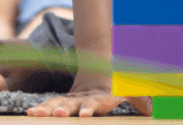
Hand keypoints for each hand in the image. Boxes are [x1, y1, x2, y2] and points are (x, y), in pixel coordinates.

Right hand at [27, 69, 151, 116]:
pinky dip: (42, 108)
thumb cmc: (118, 84)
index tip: (85, 115)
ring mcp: (73, 99)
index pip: (95, 103)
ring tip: (36, 114)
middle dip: (65, 110)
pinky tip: (31, 113)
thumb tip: (151, 111)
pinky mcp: (65, 102)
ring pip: (58, 104)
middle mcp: (84, 98)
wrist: (100, 68)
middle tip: (59, 115)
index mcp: (101, 96)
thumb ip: (139, 99)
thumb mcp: (130, 89)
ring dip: (48, 109)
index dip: (90, 108)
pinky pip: (52, 105)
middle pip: (73, 104)